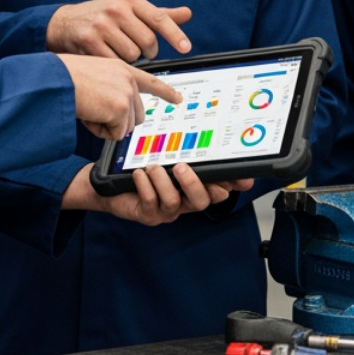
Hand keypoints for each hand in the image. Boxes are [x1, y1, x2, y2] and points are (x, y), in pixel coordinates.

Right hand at [47, 0, 192, 60]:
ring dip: (131, 59)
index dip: (174, 34)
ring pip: (133, 54)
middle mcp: (116, 9)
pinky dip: (116, 64)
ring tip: (120, 51)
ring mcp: (102, 25)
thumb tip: (187, 13)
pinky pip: (115, 62)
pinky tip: (109, 57)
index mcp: (130, 0)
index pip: (159, 17)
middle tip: (142, 52)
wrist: (64, 24)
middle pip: (148, 41)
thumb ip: (158, 14)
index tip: (186, 47)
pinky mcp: (89, 40)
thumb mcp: (130, 9)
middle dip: (149, 52)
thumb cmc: (103, 17)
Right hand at [56, 54, 183, 139]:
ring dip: (106, 126)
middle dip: (118, 121)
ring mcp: (126, 92)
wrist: (53, 80)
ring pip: (126, 127)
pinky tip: (88, 115)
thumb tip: (122, 112)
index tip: (179, 99)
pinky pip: (115, 134)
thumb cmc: (65, 78)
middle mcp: (128, 78)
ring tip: (89, 109)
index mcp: (122, 69)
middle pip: (137, 115)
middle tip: (96, 111)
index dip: (166, 92)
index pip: (151, 81)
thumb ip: (113, 87)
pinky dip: (99, 131)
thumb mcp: (94, 75)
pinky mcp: (119, 108)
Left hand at [61, 164, 252, 225]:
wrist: (112, 186)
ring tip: (152, 167)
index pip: (220, 189)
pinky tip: (139, 174)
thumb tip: (211, 139)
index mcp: (193, 187)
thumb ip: (188, 153)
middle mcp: (184, 201)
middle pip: (202, 201)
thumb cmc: (143, 169)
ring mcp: (167, 211)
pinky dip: (145, 186)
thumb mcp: (166, 158)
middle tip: (181, 167)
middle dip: (193, 184)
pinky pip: (151, 203)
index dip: (231, 186)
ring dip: (163, 182)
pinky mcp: (148, 215)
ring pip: (174, 202)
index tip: (241, 179)